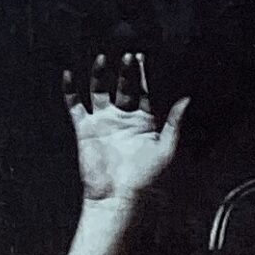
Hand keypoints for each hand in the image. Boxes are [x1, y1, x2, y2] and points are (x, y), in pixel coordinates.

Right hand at [62, 51, 187, 209]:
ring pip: (99, 91)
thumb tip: (187, 99)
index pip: (143, 91)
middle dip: (124, 71)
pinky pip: (75, 106)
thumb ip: (175, 123)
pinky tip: (68, 75)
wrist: (120, 198)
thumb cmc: (147, 179)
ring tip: (101, 58)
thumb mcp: (168, 149)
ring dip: (99, 75)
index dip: (142, 74)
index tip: (141, 56)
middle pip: (122, 87)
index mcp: (144, 123)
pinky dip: (70, 91)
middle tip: (126, 55)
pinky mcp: (86, 129)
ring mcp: (103, 123)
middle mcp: (123, 120)